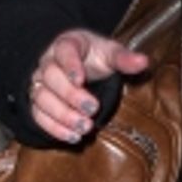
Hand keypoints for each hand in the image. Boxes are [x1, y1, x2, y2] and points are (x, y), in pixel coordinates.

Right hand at [28, 29, 150, 142]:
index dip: (70, 65)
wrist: (80, 68)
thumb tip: (143, 62)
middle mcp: (48, 63)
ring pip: (42, 98)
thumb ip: (124, 58)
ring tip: (85, 127)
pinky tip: (73, 136)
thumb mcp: (110, 53)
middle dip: (70, 95)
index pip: (63, 51)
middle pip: (50, 77)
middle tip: (92, 109)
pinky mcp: (38, 103)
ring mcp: (40, 84)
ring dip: (62, 115)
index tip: (80, 79)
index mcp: (66, 45)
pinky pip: (38, 116)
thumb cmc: (95, 58)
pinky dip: (54, 128)